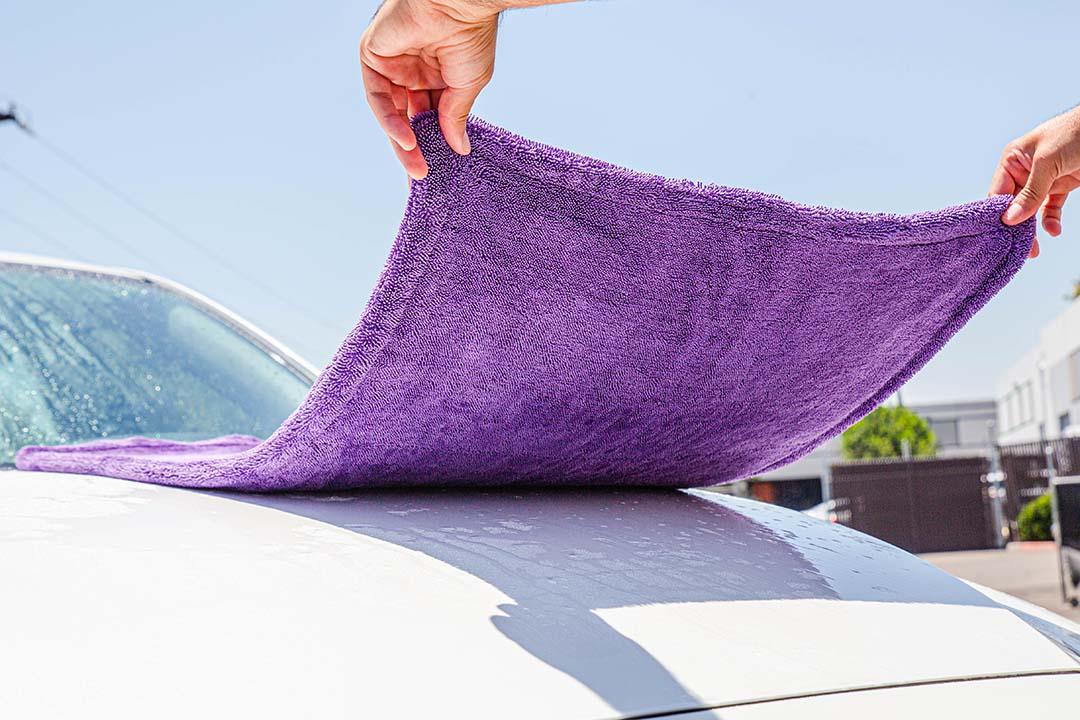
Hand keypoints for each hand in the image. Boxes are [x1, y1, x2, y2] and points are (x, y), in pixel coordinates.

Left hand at [360, 0, 501, 179]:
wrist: (460, 4)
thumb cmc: (470, 35)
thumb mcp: (467, 86)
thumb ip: (455, 117)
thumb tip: (459, 148)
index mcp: (434, 75)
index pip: (426, 116)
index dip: (431, 143)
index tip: (437, 169)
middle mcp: (410, 70)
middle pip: (406, 118)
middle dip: (413, 149)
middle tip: (422, 175)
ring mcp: (391, 64)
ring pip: (390, 112)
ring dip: (401, 142)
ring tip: (417, 165)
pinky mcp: (373, 56)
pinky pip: (378, 97)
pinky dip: (390, 120)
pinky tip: (406, 140)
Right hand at [990, 105, 1079, 257]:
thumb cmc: (1074, 132)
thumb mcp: (1047, 162)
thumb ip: (1030, 192)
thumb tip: (1009, 219)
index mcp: (1012, 160)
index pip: (998, 193)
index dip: (999, 214)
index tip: (1000, 236)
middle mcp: (1023, 172)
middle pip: (1013, 206)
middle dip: (1016, 228)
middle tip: (1019, 249)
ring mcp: (1042, 180)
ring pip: (1031, 211)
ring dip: (1032, 230)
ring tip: (1034, 249)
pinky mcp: (1060, 186)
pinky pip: (1050, 209)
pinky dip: (1051, 221)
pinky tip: (1054, 230)